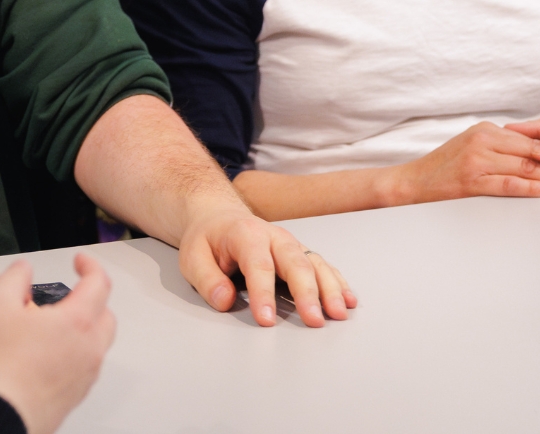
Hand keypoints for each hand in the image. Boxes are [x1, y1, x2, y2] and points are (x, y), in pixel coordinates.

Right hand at [0, 255, 116, 433]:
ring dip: (84, 327)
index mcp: (78, 321)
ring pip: (98, 342)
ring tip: (54, 325)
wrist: (3, 413)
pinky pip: (86, 365)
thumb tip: (24, 269)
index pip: (99, 282)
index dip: (90, 265)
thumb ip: (15, 277)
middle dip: (92, 297)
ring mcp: (87, 373)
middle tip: (71, 293)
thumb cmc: (4, 368)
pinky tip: (48, 354)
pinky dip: (75, 352)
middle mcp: (90, 347)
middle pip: (106, 313)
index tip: (80, 261)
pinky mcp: (77, 393)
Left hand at [178, 200, 354, 326]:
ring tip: (338, 314)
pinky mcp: (301, 253)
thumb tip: (225, 300)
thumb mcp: (192, 256)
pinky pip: (323, 266)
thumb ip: (207, 279)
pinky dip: (337, 283)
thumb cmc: (207, 240)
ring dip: (329, 289)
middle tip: (314, 321)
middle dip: (307, 293)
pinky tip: (347, 301)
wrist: (219, 217)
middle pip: (295, 263)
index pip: (258, 265)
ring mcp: (292, 244)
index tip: (266, 320)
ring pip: (315, 264)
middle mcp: (275, 236)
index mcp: (246, 234)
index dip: (263, 293)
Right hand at [380, 121, 539, 204]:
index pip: (530, 139)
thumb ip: (502, 146)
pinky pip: (509, 184)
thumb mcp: (474, 146)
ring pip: (525, 167)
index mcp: (487, 129)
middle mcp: (484, 139)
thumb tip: (538, 153)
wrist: (414, 181)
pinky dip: (532, 188)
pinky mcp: (472, 180)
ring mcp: (477, 159)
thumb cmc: (445, 166)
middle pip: (532, 152)